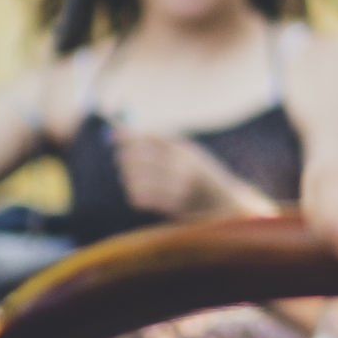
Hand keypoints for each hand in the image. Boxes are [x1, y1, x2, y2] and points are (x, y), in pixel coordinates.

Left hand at [115, 128, 264, 221]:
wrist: (223, 203)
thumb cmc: (198, 174)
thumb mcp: (184, 151)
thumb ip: (154, 140)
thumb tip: (115, 131)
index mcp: (184, 149)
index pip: (147, 137)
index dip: (127, 136)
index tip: (114, 138)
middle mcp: (182, 166)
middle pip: (137, 157)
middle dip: (124, 158)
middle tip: (122, 159)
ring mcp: (178, 187)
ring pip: (134, 179)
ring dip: (129, 179)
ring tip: (135, 179)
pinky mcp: (173, 206)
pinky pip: (139, 198)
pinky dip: (135, 195)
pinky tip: (143, 194)